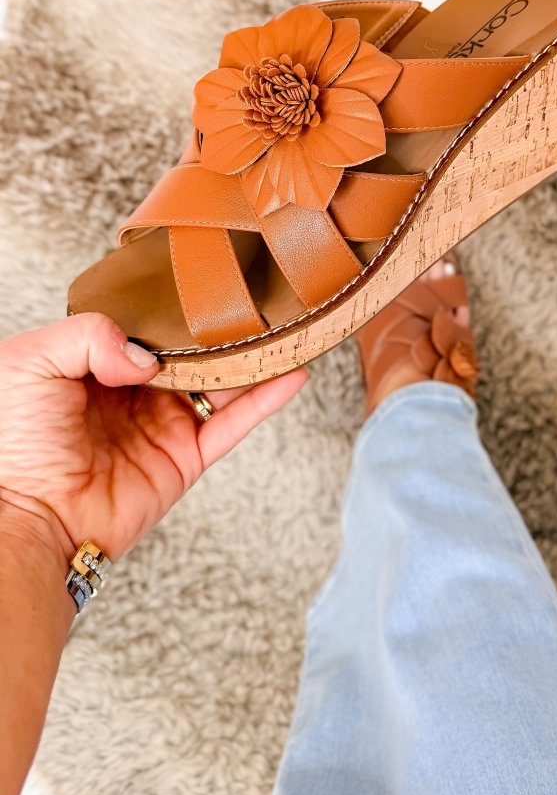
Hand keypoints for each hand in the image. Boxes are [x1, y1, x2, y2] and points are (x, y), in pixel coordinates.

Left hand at [0, 312, 306, 567]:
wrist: (26, 517)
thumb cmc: (12, 445)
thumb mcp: (29, 362)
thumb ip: (87, 334)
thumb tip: (147, 355)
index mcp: (93, 363)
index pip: (144, 325)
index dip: (170, 303)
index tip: (200, 277)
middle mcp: (132, 392)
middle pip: (189, 350)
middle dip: (218, 326)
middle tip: (251, 294)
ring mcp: (162, 425)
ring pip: (218, 382)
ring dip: (251, 357)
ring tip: (283, 327)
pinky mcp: (184, 459)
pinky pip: (232, 424)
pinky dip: (265, 400)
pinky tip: (291, 373)